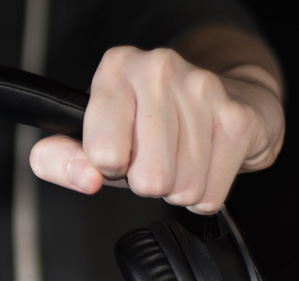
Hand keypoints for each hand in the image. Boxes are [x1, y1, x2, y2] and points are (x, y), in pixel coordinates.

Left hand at [29, 40, 283, 213]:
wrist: (225, 98)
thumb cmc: (147, 125)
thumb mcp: (89, 141)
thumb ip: (60, 160)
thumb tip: (85, 178)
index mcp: (115, 69)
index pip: (102, 153)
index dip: (109, 166)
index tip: (118, 153)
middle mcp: (159, 70)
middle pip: (148, 178)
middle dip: (147, 182)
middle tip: (151, 160)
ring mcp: (203, 90)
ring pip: (183, 188)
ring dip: (177, 188)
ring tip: (178, 159)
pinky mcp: (238, 118)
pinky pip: (212, 193)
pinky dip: (206, 191)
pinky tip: (203, 163)